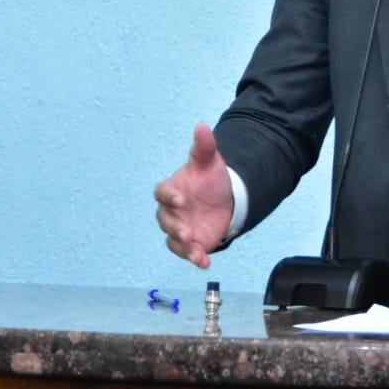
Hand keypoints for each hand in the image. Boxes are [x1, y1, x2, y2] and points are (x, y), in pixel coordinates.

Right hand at [154, 123, 233, 268]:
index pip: (162, 193)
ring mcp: (180, 228)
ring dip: (182, 247)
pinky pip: (188, 253)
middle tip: (186, 232)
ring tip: (195, 252)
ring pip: (173, 241)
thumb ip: (204, 146)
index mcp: (172, 190)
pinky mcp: (191, 243)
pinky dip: (195, 258)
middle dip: (174, 227)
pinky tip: (204, 262)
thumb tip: (202, 126)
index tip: (179, 199)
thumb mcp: (210, 161)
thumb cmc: (210, 178)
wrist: (226, 198)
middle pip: (165, 220)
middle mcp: (172, 211)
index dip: (168, 196)